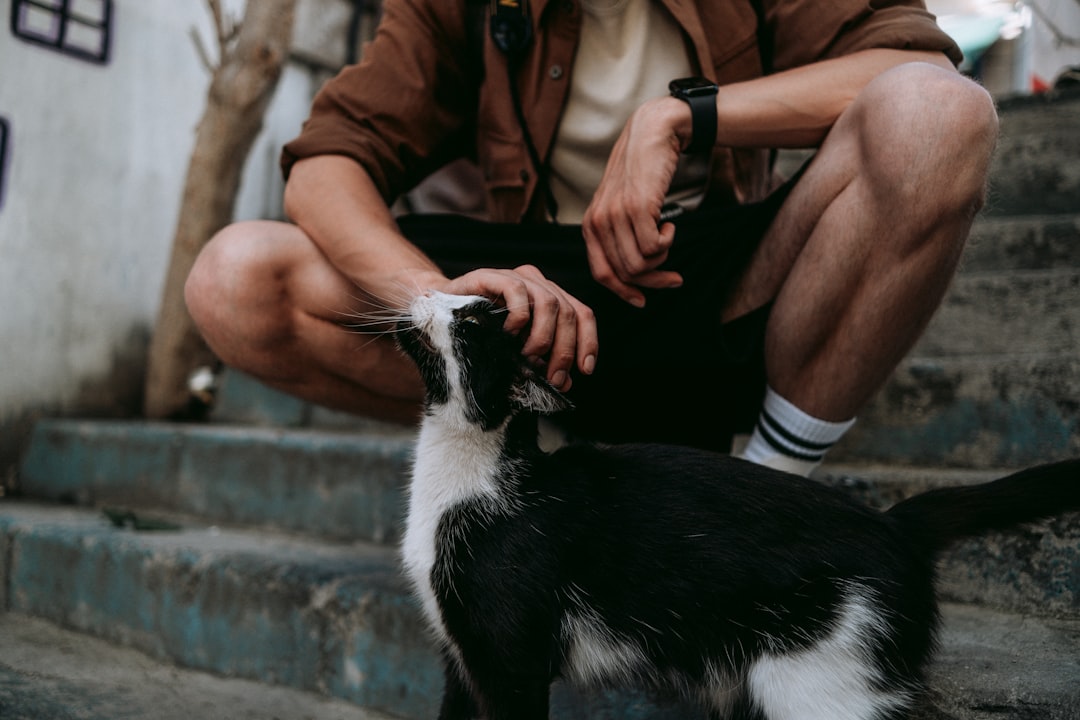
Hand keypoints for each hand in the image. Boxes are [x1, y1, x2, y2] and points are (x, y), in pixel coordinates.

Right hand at [441, 266, 597, 391]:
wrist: (435, 315)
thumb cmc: (478, 334)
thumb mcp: (516, 352)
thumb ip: (541, 363)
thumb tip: (564, 383)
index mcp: (548, 298)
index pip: (582, 315)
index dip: (588, 342)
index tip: (584, 370)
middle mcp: (537, 283)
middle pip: (569, 312)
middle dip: (564, 350)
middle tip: (552, 376)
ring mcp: (515, 277)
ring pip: (550, 303)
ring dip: (543, 337)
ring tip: (527, 356)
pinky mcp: (491, 276)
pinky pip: (517, 292)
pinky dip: (519, 317)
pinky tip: (509, 333)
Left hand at [582, 96, 689, 306]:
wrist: (652, 133)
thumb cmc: (642, 172)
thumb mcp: (621, 206)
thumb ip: (619, 236)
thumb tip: (634, 276)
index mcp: (590, 225)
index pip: (601, 273)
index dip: (623, 292)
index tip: (643, 300)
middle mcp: (597, 222)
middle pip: (625, 273)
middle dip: (653, 281)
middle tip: (675, 278)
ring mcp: (616, 215)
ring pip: (641, 263)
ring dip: (663, 258)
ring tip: (668, 236)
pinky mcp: (637, 207)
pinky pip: (654, 247)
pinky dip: (669, 241)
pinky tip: (670, 222)